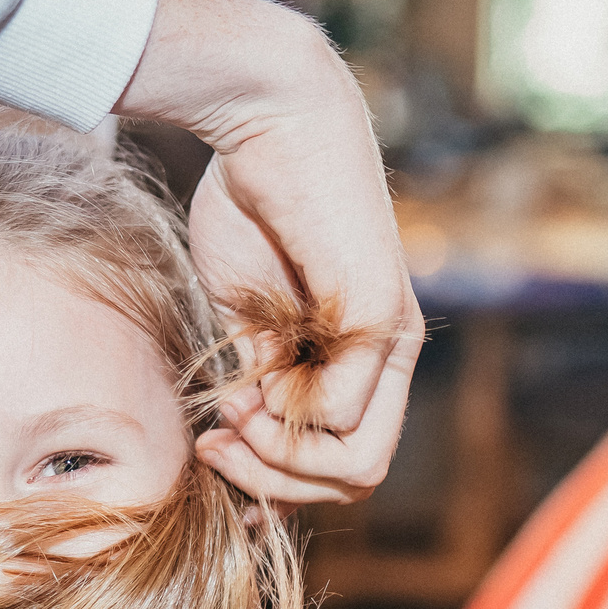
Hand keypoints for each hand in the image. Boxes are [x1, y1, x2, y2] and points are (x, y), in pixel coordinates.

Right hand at [116, 0, 423, 506]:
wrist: (268, 125)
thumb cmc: (250, 207)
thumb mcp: (244, 316)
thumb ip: (257, 379)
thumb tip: (244, 444)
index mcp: (358, 356)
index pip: (341, 461)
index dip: (278, 483)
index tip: (214, 454)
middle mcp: (388, 357)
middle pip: (355, 478)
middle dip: (276, 482)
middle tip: (218, 445)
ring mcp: (393, 342)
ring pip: (358, 464)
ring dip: (279, 459)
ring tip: (230, 417)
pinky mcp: (383, 321)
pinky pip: (342, 416)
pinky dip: (285, 419)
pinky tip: (247, 383)